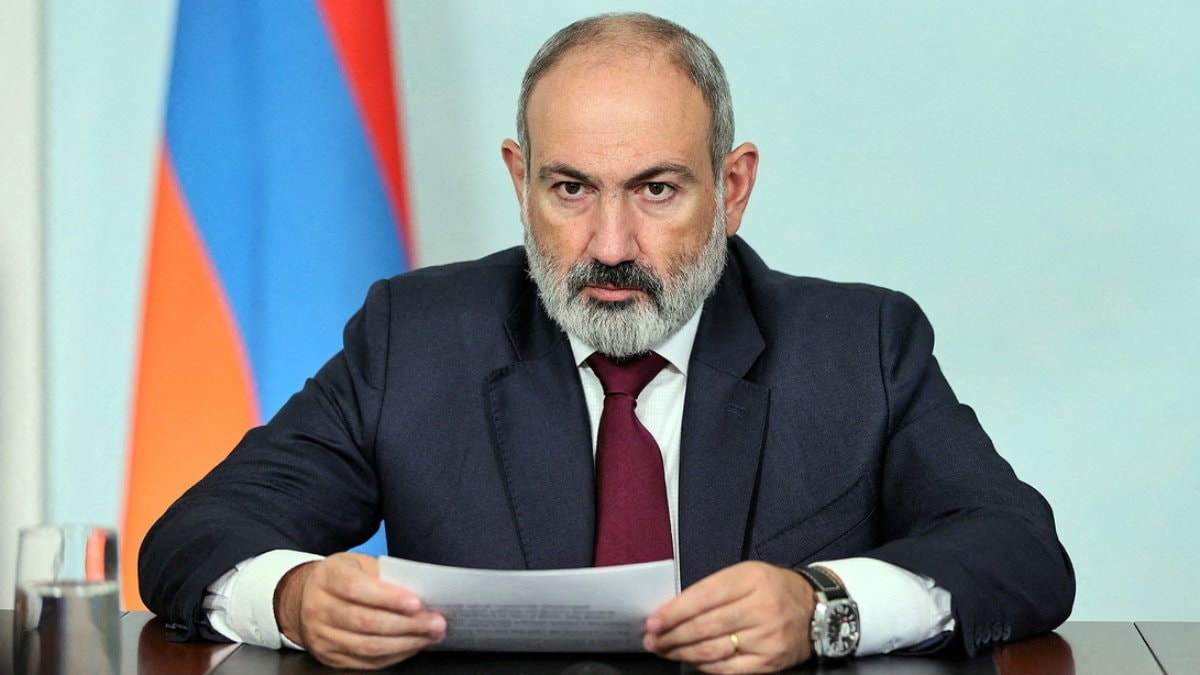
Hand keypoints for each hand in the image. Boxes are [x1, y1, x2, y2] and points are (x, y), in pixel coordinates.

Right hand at [274, 552, 445, 668]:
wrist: (307, 597)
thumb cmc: (344, 577)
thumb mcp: (360, 564)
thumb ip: (386, 576)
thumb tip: (422, 594)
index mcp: (328, 577)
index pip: (357, 589)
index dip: (389, 598)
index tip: (417, 603)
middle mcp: (319, 607)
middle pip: (365, 621)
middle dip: (407, 625)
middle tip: (436, 623)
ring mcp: (322, 635)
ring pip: (367, 646)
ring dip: (405, 643)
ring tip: (430, 636)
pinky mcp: (329, 656)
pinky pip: (366, 662)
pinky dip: (394, 655)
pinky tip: (411, 646)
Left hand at [643, 561, 814, 672]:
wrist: (816, 608)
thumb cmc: (772, 588)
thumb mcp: (746, 574)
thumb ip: (713, 589)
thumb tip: (673, 610)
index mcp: (750, 580)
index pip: (702, 598)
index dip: (673, 612)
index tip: (652, 621)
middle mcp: (760, 609)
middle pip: (704, 627)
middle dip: (671, 636)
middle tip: (652, 640)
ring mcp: (766, 638)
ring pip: (713, 650)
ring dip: (681, 653)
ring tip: (665, 650)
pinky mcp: (769, 662)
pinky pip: (728, 669)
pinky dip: (704, 667)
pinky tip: (691, 661)